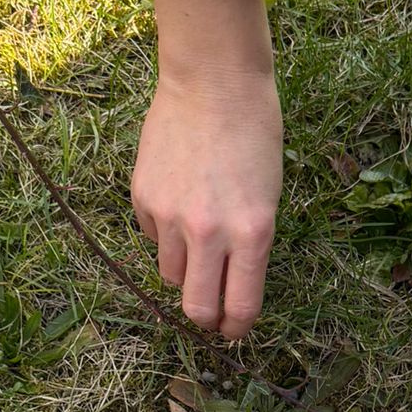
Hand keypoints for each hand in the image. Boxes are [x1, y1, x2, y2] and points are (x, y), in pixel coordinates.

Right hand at [135, 0, 282, 338]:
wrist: (213, 81)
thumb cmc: (254, 133)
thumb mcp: (268, 195)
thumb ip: (248, 244)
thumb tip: (226, 285)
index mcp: (252, 233)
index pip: (239, 307)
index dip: (235, 328)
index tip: (233, 330)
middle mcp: (209, 232)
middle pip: (196, 307)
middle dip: (204, 316)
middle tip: (209, 310)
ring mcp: (171, 217)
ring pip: (170, 274)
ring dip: (183, 268)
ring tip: (196, 234)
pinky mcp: (143, 199)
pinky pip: (150, 237)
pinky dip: (163, 232)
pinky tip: (177, 197)